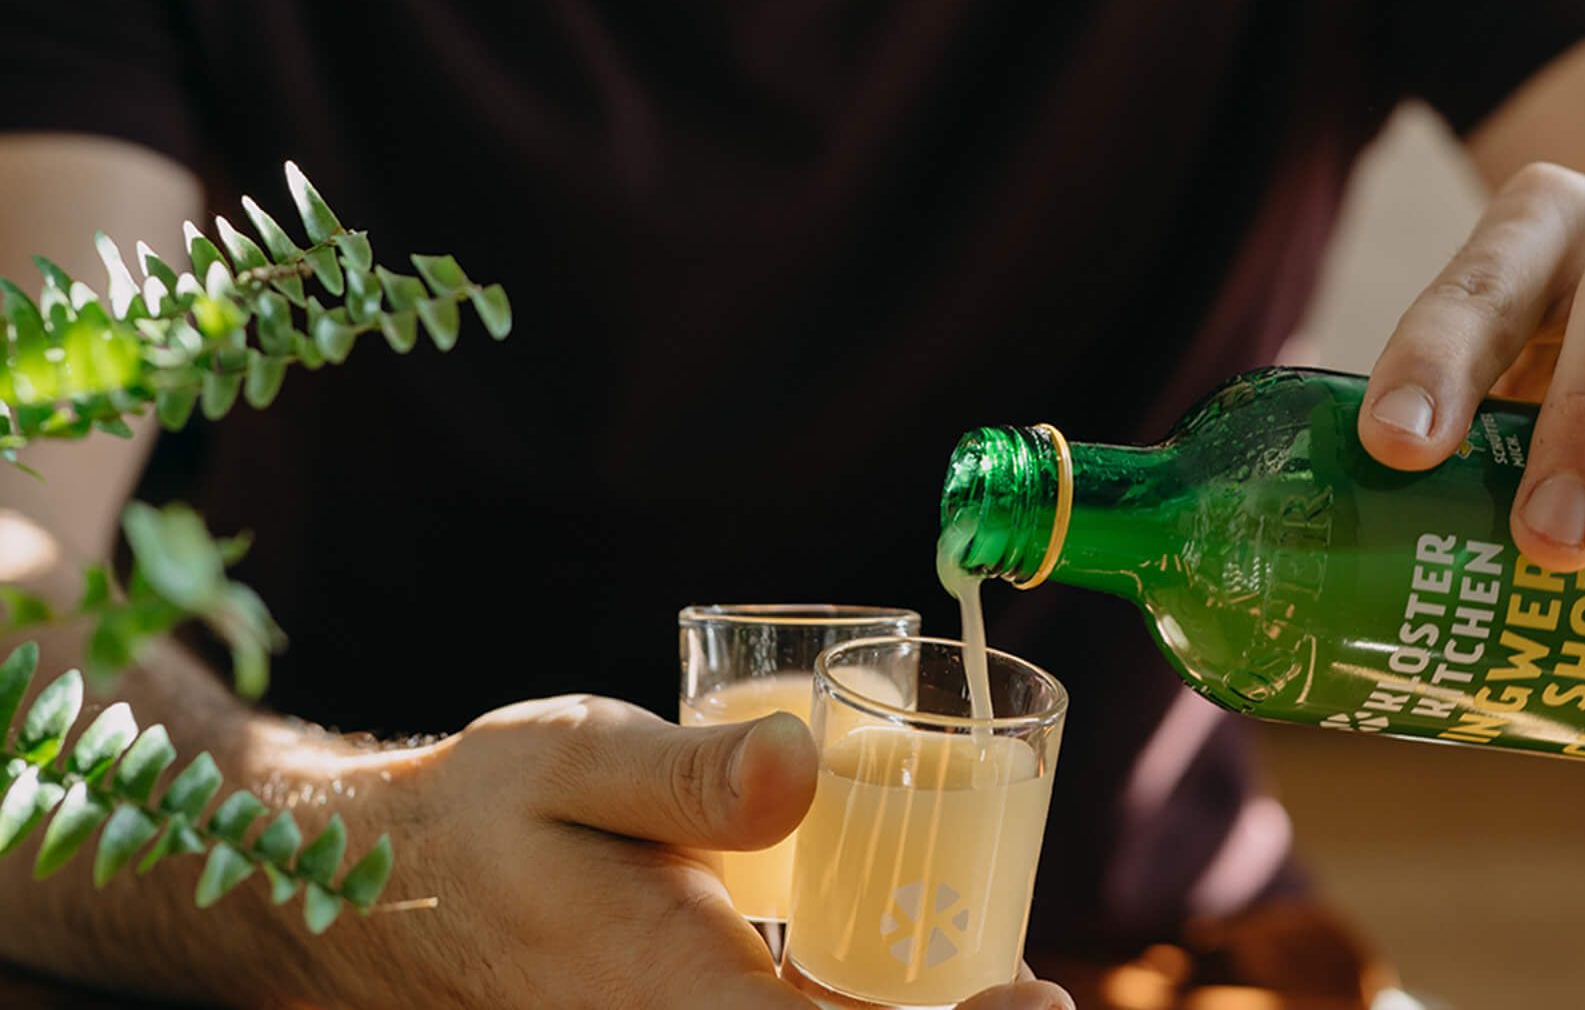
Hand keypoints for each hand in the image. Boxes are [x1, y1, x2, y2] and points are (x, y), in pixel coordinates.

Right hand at [306, 694, 1072, 1009]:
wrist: (391, 885)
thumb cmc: (489, 811)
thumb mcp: (582, 756)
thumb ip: (692, 770)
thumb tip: (806, 761)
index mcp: (674, 992)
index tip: (1035, 996)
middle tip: (1036, 990)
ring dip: (893, 1007)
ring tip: (991, 983)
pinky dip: (840, 1001)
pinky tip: (892, 970)